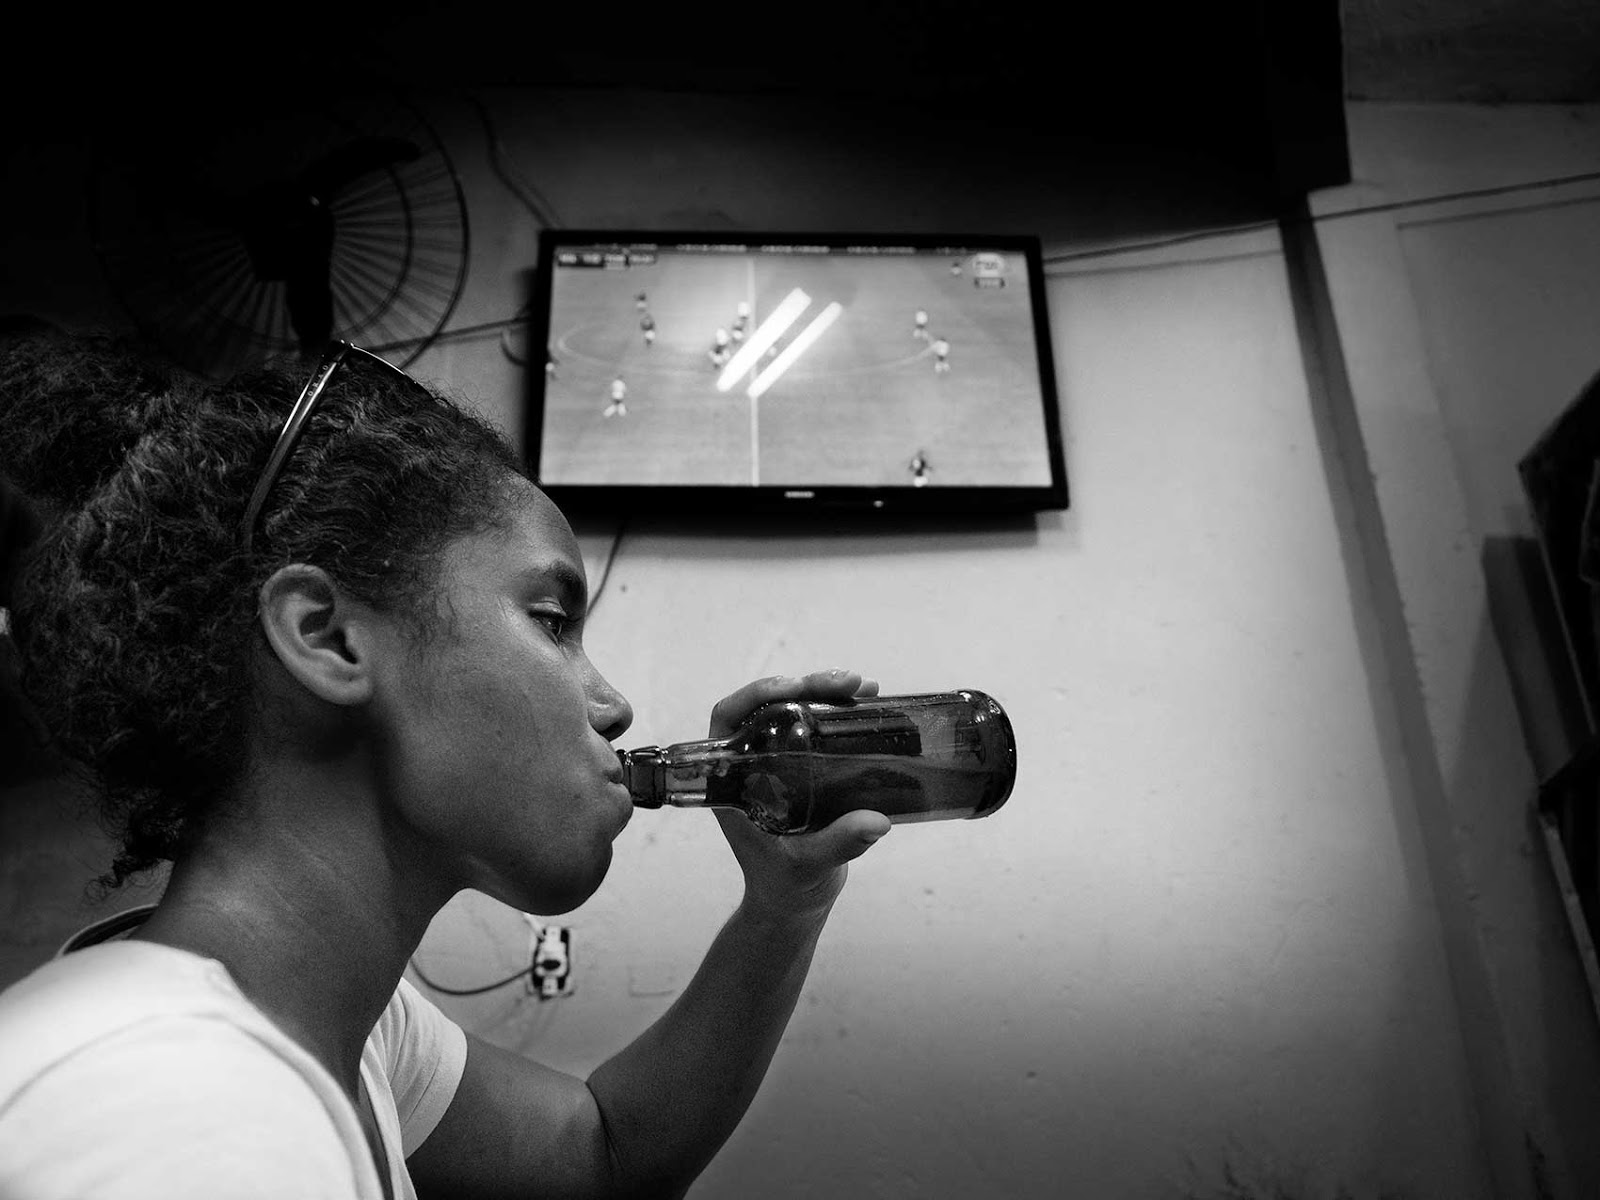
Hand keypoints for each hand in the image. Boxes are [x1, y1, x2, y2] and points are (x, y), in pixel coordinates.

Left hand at [707, 668, 891, 920]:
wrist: (796, 903)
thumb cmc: (787, 886)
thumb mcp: (810, 865)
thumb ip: (838, 844)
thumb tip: (876, 822)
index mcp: (733, 783)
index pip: (728, 721)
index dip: (754, 696)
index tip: (791, 687)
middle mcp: (752, 766)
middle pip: (767, 707)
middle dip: (805, 686)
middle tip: (846, 682)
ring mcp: (778, 765)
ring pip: (794, 711)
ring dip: (826, 693)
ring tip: (864, 686)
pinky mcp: (805, 769)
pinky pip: (817, 728)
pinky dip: (840, 712)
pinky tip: (867, 703)